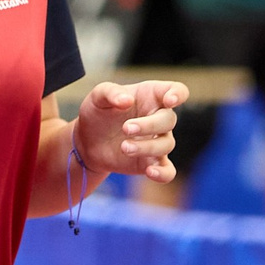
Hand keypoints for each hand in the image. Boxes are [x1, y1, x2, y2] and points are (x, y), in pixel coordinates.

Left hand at [74, 79, 191, 186]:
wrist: (87, 141)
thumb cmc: (98, 112)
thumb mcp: (97, 97)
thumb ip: (110, 93)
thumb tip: (127, 100)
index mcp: (151, 96)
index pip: (176, 90)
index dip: (177, 94)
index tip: (169, 100)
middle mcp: (159, 118)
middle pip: (169, 120)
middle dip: (149, 125)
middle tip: (125, 128)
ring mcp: (158, 141)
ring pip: (166, 144)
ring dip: (146, 147)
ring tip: (123, 147)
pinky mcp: (151, 162)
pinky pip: (168, 171)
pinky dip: (163, 173)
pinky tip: (150, 172)